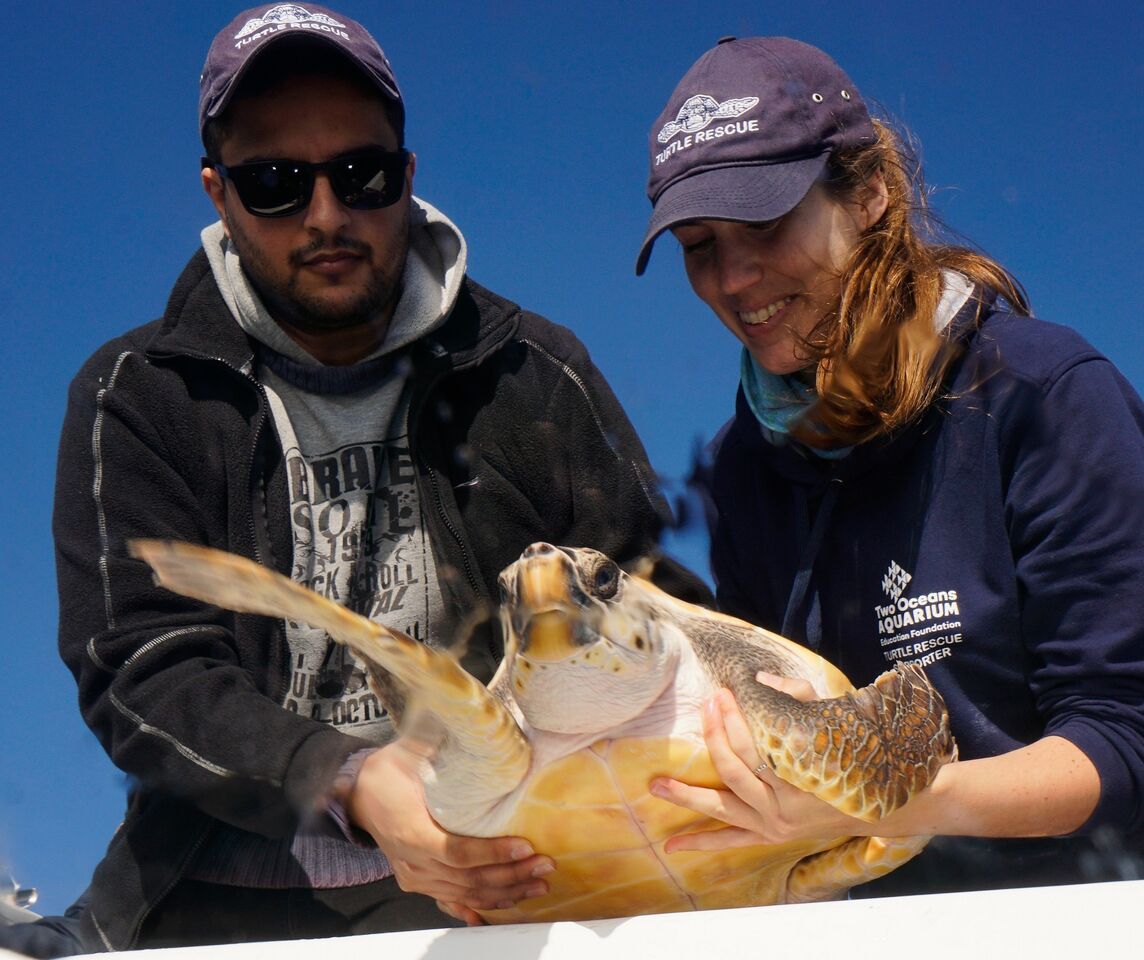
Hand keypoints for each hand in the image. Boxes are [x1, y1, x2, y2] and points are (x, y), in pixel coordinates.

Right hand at [346, 738, 553, 920]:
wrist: (357, 792)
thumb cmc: (386, 771)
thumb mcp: (408, 751)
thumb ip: (435, 742)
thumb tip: (471, 719)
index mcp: (410, 831)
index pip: (457, 852)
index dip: (492, 853)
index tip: (524, 846)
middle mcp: (412, 862)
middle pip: (467, 879)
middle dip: (511, 875)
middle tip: (545, 866)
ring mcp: (414, 876)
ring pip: (464, 893)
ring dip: (504, 892)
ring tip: (537, 885)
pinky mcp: (418, 881)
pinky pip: (451, 899)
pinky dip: (478, 905)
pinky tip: (502, 907)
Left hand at [651, 687, 865, 851]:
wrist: (874, 805)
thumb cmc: (850, 754)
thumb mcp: (831, 719)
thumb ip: (797, 695)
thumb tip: (760, 680)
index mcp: (800, 776)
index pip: (755, 745)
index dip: (734, 719)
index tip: (722, 695)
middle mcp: (783, 806)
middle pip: (734, 772)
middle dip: (714, 737)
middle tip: (703, 709)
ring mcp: (774, 825)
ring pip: (723, 808)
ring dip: (688, 796)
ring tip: (656, 785)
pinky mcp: (768, 837)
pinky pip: (731, 841)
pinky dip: (702, 843)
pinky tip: (671, 845)